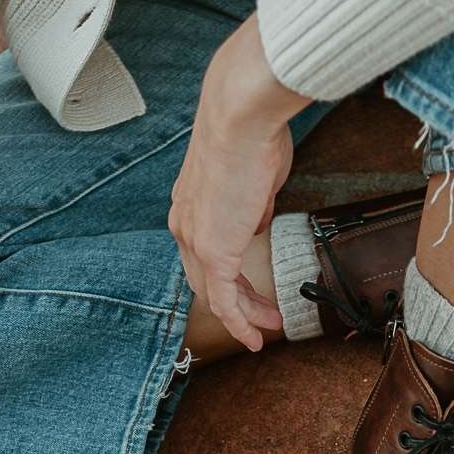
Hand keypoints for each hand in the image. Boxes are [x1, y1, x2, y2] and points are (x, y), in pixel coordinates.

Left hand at [169, 13, 309, 351]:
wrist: (240, 116)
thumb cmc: (251, 133)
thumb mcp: (254, 176)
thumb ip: (253, 205)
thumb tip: (256, 224)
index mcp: (189, 206)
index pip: (204, 252)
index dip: (228, 272)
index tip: (250, 283)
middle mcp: (185, 226)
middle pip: (206, 278)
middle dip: (238, 299)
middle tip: (263, 313)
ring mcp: (195, 240)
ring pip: (215, 293)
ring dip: (244, 313)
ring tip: (268, 325)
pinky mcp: (213, 251)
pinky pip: (224, 300)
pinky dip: (239, 322)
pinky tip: (254, 336)